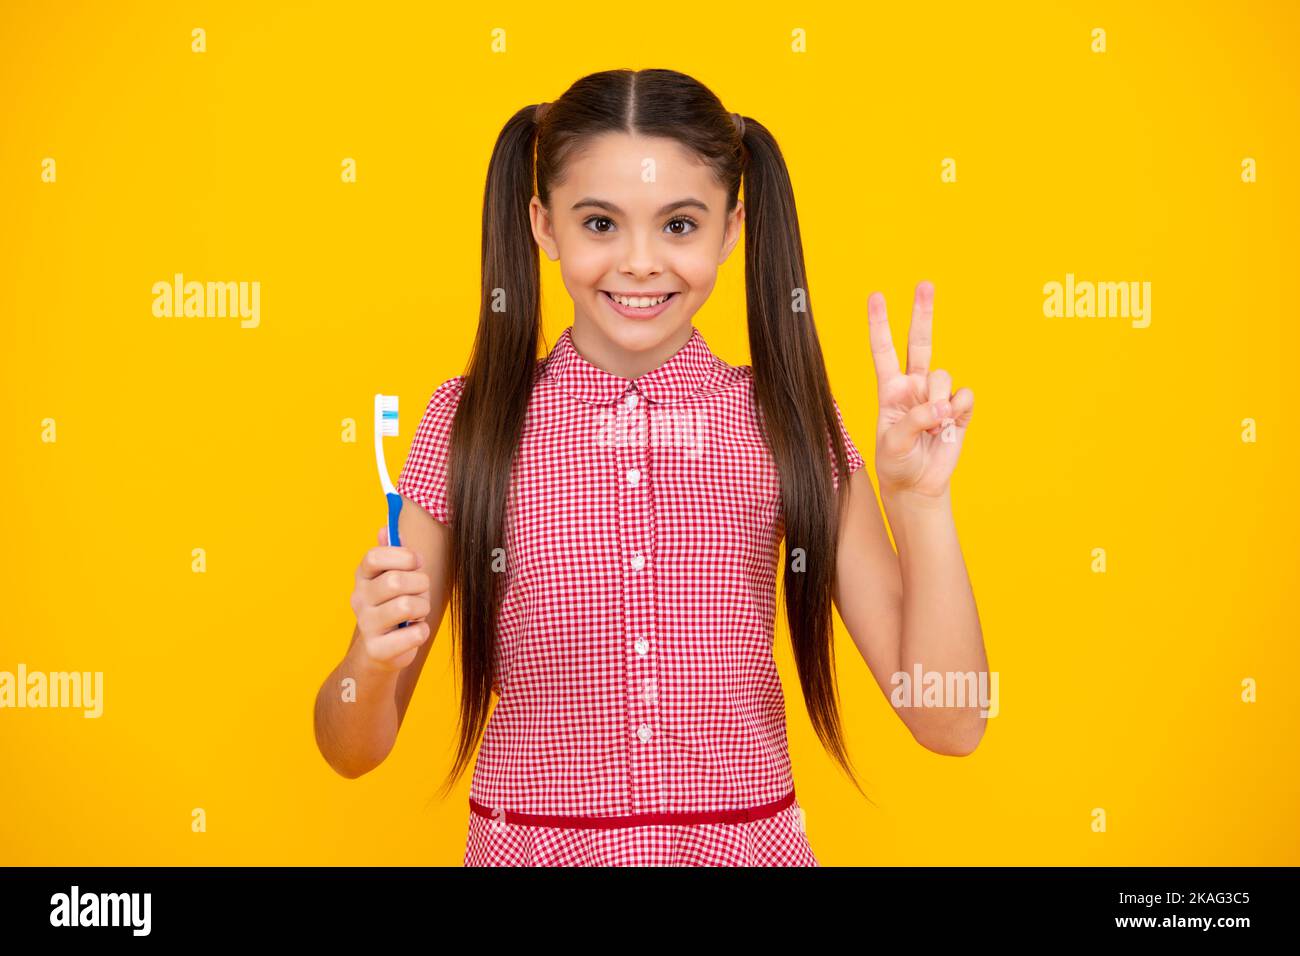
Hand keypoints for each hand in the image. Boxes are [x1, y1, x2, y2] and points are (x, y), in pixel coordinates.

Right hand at [348, 526, 431, 673]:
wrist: (379, 652)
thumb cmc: (392, 607)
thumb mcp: (393, 577)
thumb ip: (394, 553)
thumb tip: (386, 527)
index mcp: (363, 577)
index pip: (375, 556)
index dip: (403, 556)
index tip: (417, 562)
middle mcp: (360, 599)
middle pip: (395, 580)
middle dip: (420, 584)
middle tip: (421, 592)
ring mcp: (366, 625)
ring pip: (406, 606)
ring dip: (422, 607)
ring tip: (417, 613)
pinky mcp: (378, 649)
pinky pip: (414, 634)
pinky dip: (422, 631)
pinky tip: (414, 632)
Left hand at [867, 281, 973, 498]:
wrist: (917, 485)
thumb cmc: (896, 462)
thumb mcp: (894, 444)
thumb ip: (916, 421)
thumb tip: (945, 406)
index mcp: (890, 389)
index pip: (883, 350)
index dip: (879, 324)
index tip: (876, 296)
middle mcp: (914, 386)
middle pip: (920, 342)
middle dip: (922, 313)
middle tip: (925, 284)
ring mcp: (937, 396)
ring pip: (944, 376)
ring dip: (940, 401)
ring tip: (933, 426)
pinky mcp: (959, 410)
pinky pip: (964, 396)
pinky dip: (959, 410)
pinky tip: (950, 426)